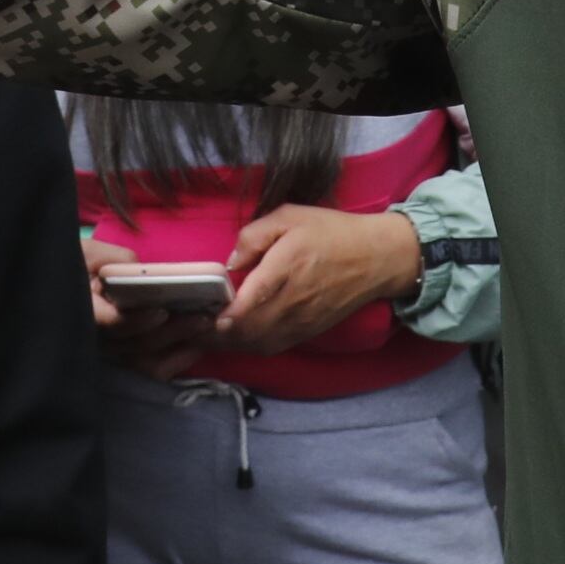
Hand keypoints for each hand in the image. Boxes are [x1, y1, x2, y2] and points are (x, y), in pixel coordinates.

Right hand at [81, 235, 218, 380]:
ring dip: (179, 345)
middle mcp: (98, 338)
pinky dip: (175, 360)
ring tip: (206, 327)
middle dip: (173, 331)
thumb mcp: (89, 254)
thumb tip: (146, 272)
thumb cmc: (78, 265)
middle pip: (137, 344)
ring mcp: (112, 352)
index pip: (111, 323)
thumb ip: (116, 260)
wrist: (66, 285)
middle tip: (203, 317)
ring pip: (147, 359)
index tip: (161, 311)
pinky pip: (151, 369)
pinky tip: (196, 345)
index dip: (136, 320)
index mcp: (86, 311)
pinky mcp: (125, 356)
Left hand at [213, 204, 424, 357]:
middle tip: (187, 326)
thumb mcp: (291, 216)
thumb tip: (229, 263)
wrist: (377, 259)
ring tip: (201, 335)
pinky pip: (270, 347)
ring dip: (226, 344)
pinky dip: (246, 346)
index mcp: (286, 268)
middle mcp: (293, 301)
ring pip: (256, 343)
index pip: (250, 300)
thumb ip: (254, 235)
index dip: (223, 314)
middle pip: (246, 330)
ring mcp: (300, 322)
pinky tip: (231, 339)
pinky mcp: (306, 332)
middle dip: (214, 334)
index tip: (201, 313)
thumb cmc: (331, 232)